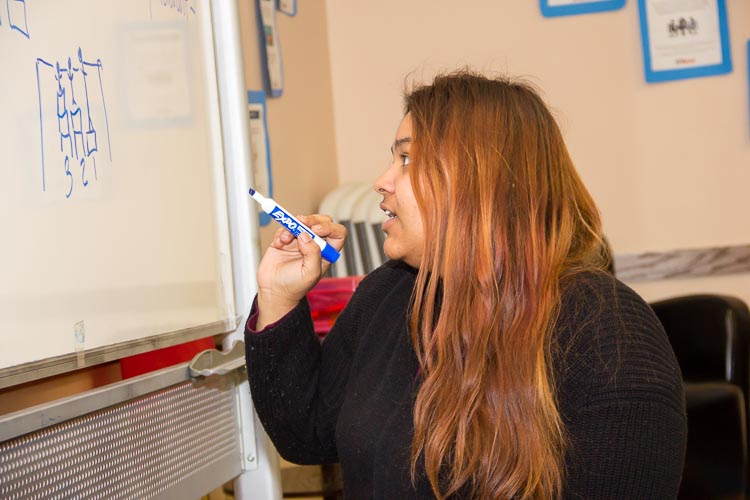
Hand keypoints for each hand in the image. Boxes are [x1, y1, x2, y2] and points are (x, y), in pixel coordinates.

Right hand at [256, 214, 345, 328]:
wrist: (273, 291)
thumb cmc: (295, 287)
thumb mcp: (310, 273)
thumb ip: (312, 253)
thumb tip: (307, 235)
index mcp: (326, 253)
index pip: (337, 233)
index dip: (330, 227)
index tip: (316, 230)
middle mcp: (315, 245)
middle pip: (321, 222)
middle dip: (312, 219)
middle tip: (301, 222)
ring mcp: (300, 241)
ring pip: (302, 222)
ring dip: (293, 226)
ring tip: (285, 239)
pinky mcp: (285, 240)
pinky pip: (285, 227)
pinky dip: (281, 232)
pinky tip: (279, 243)